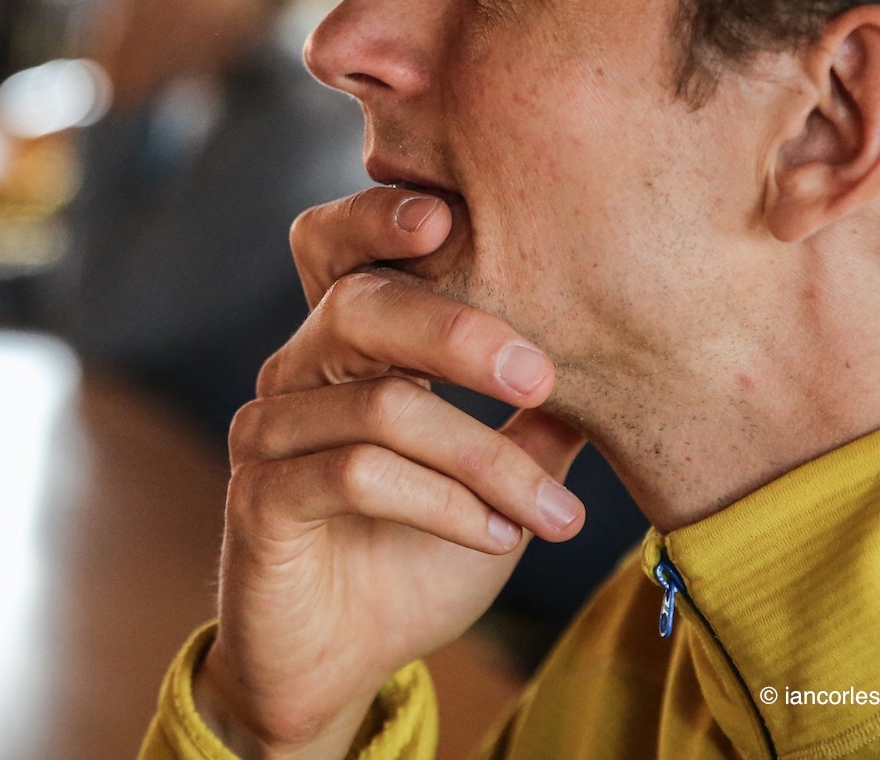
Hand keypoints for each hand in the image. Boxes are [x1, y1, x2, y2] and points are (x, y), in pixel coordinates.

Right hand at [194, 188, 585, 758]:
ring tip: (557, 514)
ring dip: (485, 462)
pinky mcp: (259, 496)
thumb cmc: (413, 558)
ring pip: (382, 406)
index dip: (376, 217)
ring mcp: (268, 431)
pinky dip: (443, 505)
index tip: (449, 215)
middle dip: (456, 328)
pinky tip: (497, 538)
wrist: (340, 664)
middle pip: (358, 305)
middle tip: (541, 374)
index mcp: (346, 346)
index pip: (338, 247)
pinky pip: (355, 475)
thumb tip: (621, 361)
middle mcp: (296, 372)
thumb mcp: (494, 485)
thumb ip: (537, 423)